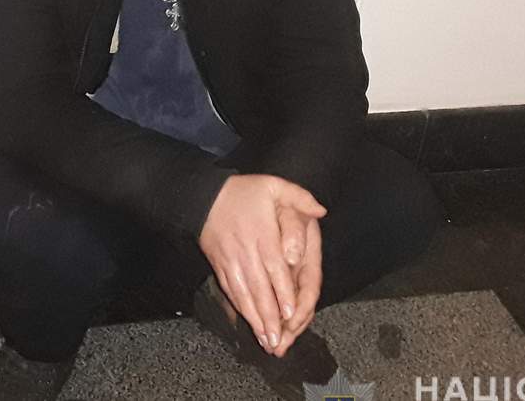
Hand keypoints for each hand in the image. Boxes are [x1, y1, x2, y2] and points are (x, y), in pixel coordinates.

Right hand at [198, 173, 326, 355]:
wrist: (203, 196)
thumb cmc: (242, 191)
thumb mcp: (273, 185)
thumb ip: (299, 197)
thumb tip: (320, 211)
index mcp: (262, 234)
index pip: (273, 266)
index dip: (281, 291)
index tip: (289, 312)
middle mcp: (246, 251)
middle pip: (259, 287)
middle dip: (269, 315)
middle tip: (278, 339)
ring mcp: (231, 261)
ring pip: (244, 294)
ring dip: (255, 319)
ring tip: (266, 340)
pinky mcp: (221, 266)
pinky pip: (232, 291)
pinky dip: (240, 309)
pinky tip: (249, 323)